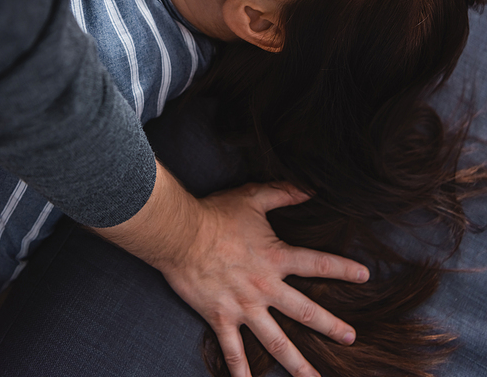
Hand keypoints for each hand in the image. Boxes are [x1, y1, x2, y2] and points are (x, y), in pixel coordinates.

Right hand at [93, 165, 368, 376]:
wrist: (181, 234)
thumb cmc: (217, 213)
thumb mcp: (253, 197)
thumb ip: (284, 193)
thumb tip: (311, 188)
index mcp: (276, 258)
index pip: (317, 264)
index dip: (342, 269)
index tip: (365, 276)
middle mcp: (265, 287)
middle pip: (305, 312)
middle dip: (331, 326)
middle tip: (351, 339)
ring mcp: (244, 307)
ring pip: (277, 342)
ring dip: (298, 364)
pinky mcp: (221, 318)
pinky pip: (233, 351)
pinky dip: (241, 373)